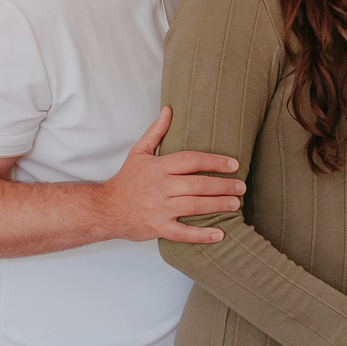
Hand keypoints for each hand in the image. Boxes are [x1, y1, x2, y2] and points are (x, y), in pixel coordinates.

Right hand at [102, 107, 245, 243]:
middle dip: (223, 186)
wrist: (105, 209)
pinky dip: (201, 235)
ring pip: (194, 206)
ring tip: (235, 204)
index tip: (233, 164)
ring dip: (218, 205)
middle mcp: (159, 187)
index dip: (214, 162)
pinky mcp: (158, 228)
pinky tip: (219, 235)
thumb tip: (169, 109)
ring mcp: (158, 209)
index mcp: (158, 167)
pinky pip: (183, 233)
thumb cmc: (126, 180)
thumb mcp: (139, 152)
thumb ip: (157, 131)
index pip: (191, 160)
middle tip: (241, 187)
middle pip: (197, 184)